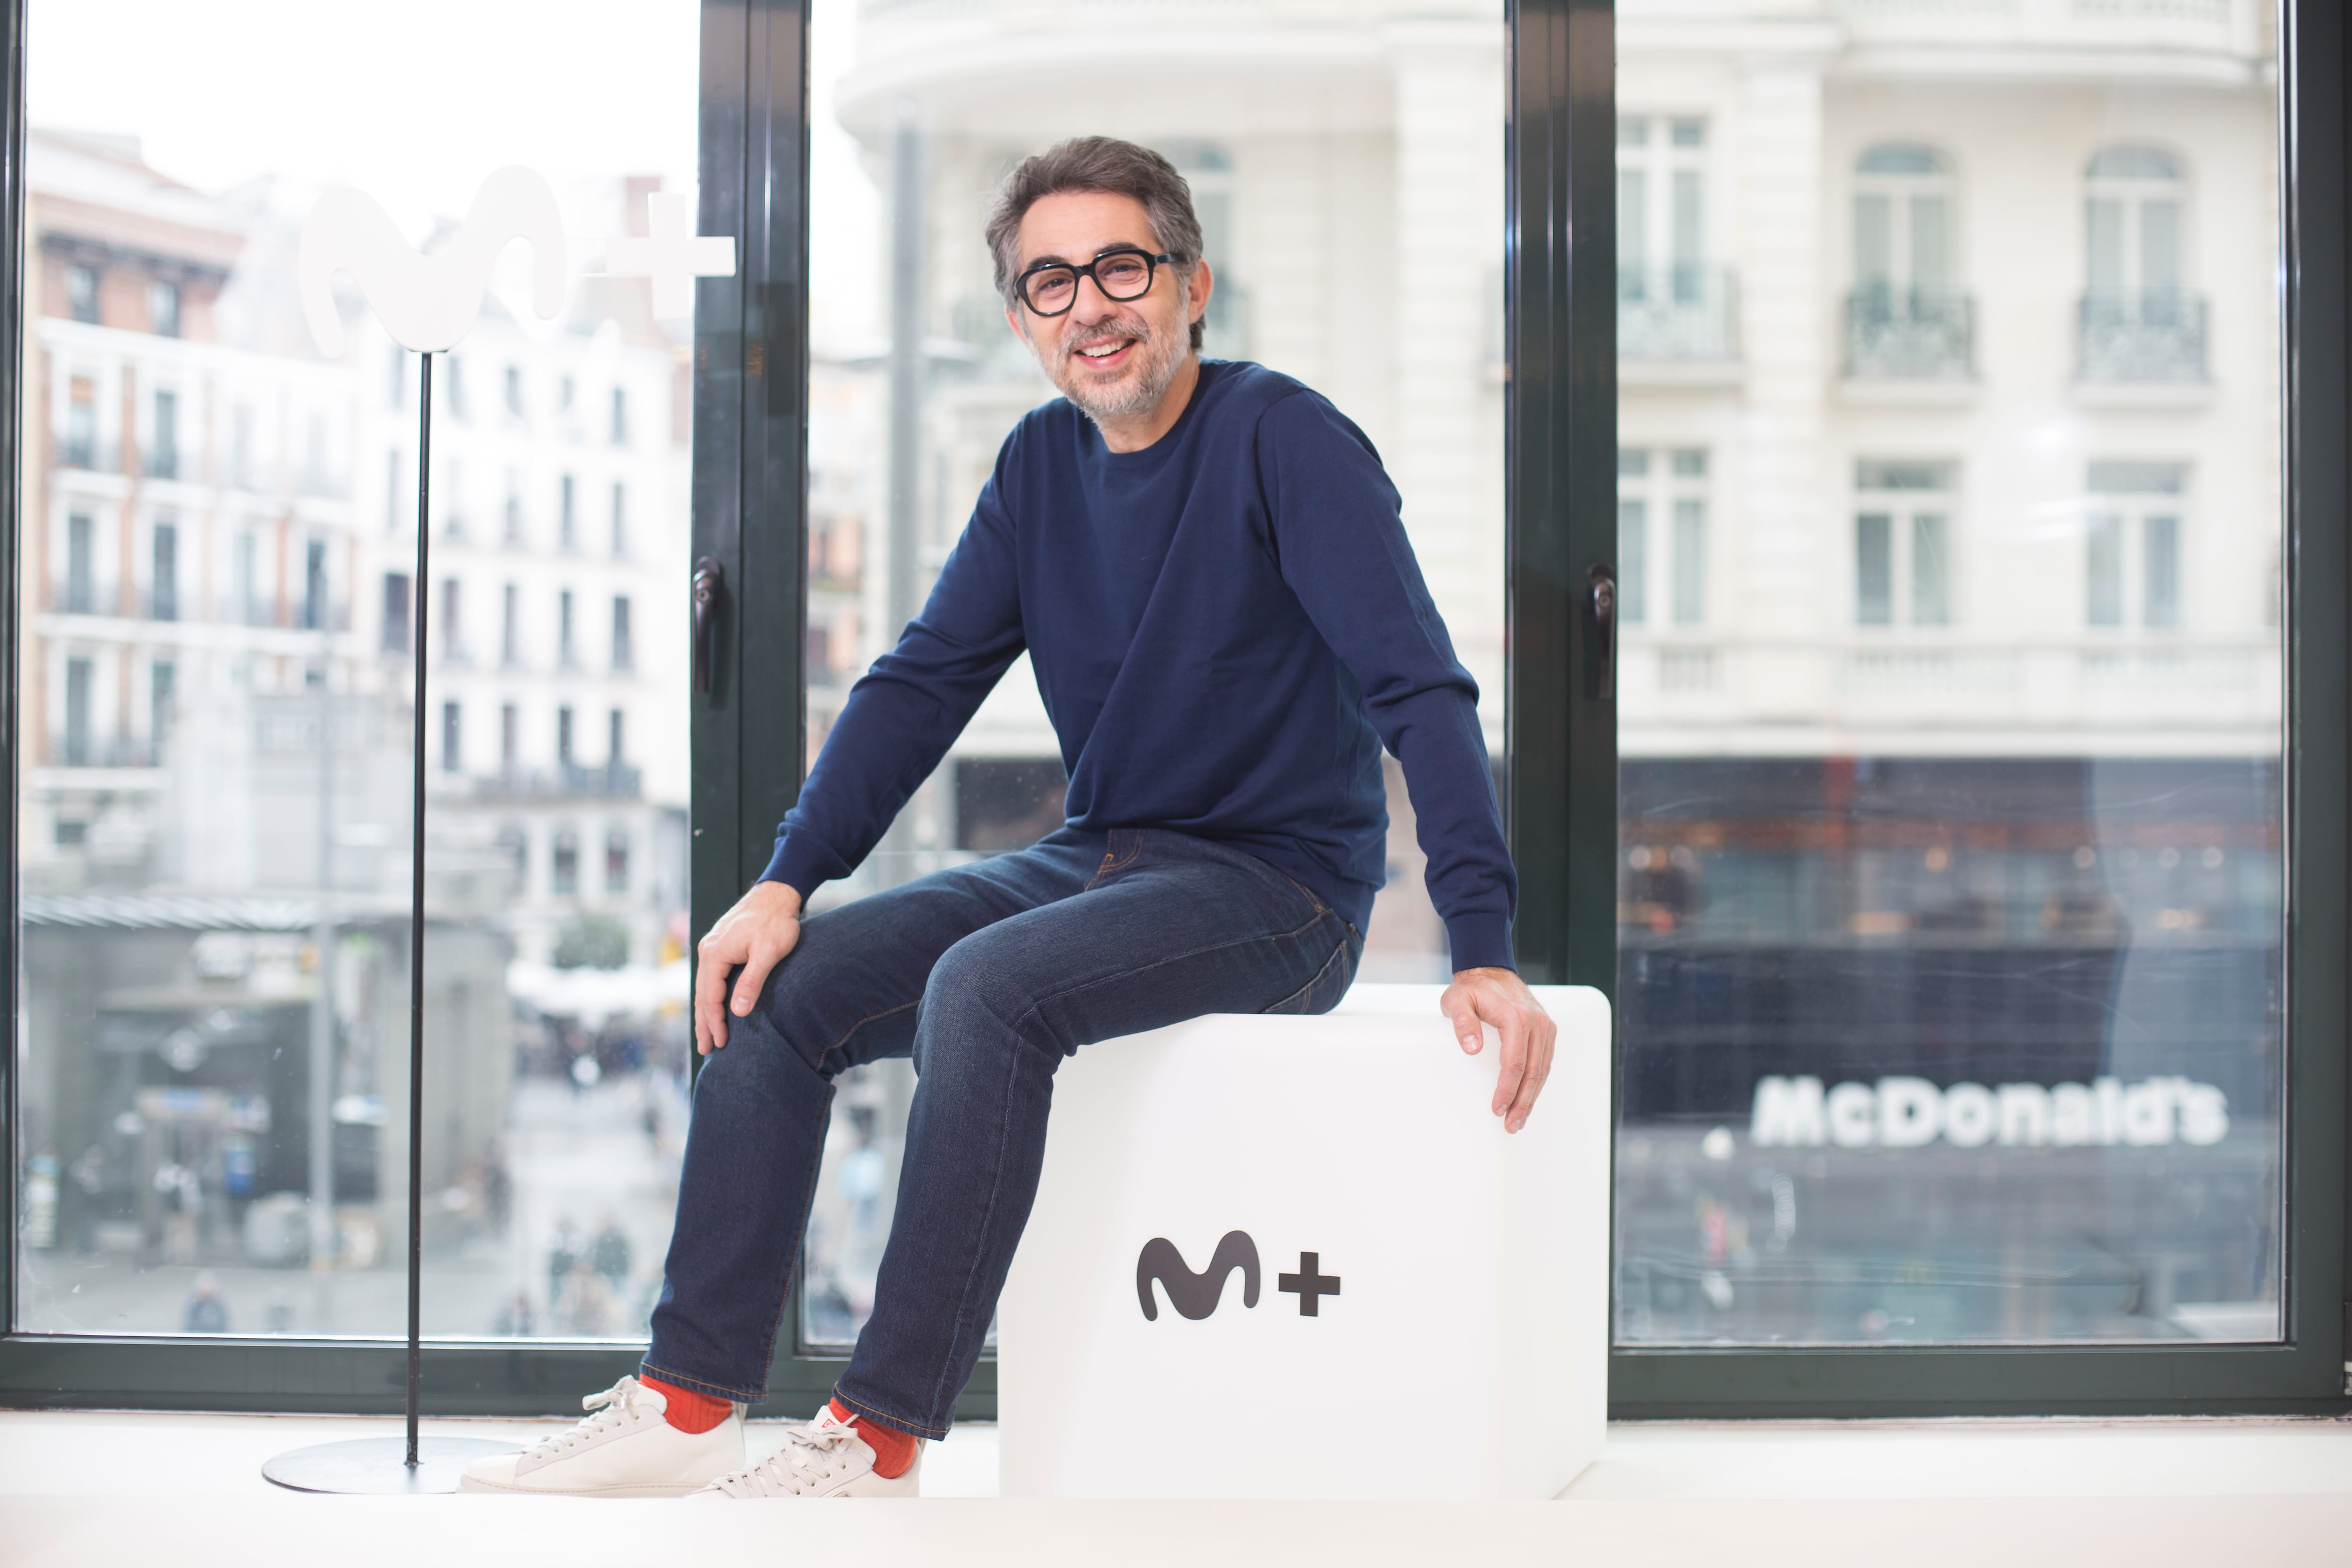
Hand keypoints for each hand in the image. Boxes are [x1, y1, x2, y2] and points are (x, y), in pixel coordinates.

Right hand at [694, 880, 804, 1054]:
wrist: (777, 893)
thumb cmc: (776, 922)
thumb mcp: (768, 953)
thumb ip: (752, 982)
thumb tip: (737, 1012)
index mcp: (715, 954)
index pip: (712, 997)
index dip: (716, 1022)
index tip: (721, 1043)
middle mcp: (708, 950)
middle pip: (703, 994)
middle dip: (704, 1023)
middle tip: (707, 1049)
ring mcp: (712, 946)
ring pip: (705, 986)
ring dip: (705, 1011)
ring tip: (707, 1035)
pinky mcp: (720, 945)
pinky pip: (710, 977)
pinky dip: (710, 995)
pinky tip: (714, 1006)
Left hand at [1441, 967, 1555, 1133]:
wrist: (1490, 969)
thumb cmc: (1470, 988)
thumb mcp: (1456, 1001)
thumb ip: (1462, 1023)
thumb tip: (1472, 1049)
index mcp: (1516, 1018)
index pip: (1514, 1063)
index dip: (1506, 1090)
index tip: (1496, 1109)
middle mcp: (1536, 1023)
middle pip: (1533, 1072)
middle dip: (1522, 1102)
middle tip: (1510, 1125)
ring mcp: (1544, 1026)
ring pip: (1542, 1070)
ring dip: (1531, 1097)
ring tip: (1518, 1120)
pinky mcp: (1546, 1030)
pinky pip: (1544, 1062)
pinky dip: (1536, 1083)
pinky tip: (1527, 1098)